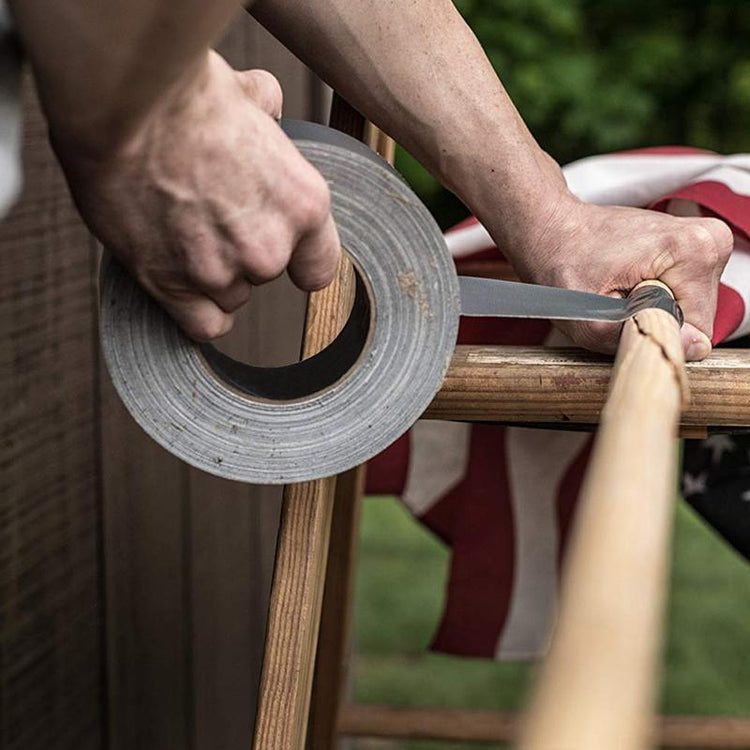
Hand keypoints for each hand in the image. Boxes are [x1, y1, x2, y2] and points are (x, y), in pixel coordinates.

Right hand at [52, 50, 339, 340]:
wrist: (124, 105)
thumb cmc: (186, 92)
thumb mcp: (252, 94)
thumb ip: (272, 114)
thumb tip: (269, 107)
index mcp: (303, 206)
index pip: (319, 266)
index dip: (297, 259)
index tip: (282, 251)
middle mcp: (269, 249)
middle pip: (264, 275)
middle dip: (241, 251)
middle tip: (207, 212)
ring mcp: (220, 273)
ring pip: (228, 296)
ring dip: (211, 274)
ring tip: (180, 230)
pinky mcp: (171, 287)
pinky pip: (202, 325)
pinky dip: (194, 310)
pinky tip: (182, 285)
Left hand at [499, 194, 733, 360]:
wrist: (553, 229)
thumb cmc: (564, 265)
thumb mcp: (591, 319)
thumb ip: (642, 337)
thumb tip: (694, 348)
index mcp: (693, 252)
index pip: (697, 328)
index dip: (657, 335)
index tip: (621, 319)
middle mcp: (709, 241)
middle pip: (695, 317)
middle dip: (653, 322)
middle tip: (615, 304)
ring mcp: (704, 242)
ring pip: (687, 308)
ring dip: (651, 311)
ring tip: (619, 291)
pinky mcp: (693, 248)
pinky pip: (681, 295)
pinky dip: (652, 298)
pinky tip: (626, 284)